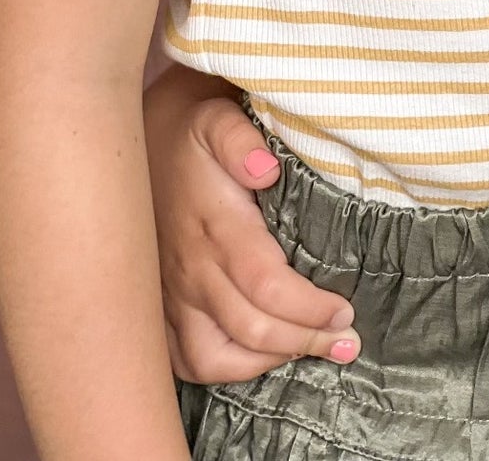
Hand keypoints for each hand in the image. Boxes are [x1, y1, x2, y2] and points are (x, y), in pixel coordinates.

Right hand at [144, 65, 360, 382]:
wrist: (140, 145)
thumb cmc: (193, 134)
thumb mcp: (217, 119)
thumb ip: (240, 140)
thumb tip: (266, 169)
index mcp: (216, 227)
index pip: (266, 286)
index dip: (308, 309)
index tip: (346, 311)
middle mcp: (192, 270)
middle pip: (251, 328)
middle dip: (305, 340)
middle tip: (347, 341)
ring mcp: (172, 295)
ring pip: (214, 358)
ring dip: (266, 362)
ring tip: (309, 352)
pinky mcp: (160, 309)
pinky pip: (186, 362)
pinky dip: (225, 369)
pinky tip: (259, 357)